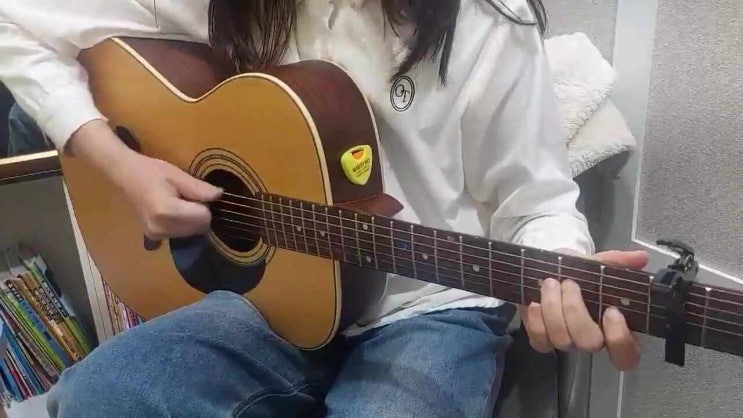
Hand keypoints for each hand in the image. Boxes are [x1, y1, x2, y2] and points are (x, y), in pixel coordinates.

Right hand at [114, 153, 222, 238]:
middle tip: (185, 197)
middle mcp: (161, 228)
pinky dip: (183, 224)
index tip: (193, 193)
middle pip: (199, 227)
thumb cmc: (152, 171)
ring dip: (192, 219)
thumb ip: (199, 188)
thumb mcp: (178, 175)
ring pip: (192, 232)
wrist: (126, 175)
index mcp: (167, 211)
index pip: (204, 217)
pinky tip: (172, 212)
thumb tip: (220, 196)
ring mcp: (156, 235)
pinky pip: (182, 234)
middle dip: (199, 213)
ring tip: (177, 203)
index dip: (204, 204)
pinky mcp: (154, 237)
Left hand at [521, 250, 648, 370]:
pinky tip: (535, 301)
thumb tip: (641, 257)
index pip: (626, 353)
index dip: (620, 339)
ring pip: (562, 340)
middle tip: (570, 284)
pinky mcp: (542, 339)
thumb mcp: (597, 264)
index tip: (611, 311)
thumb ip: (618, 262)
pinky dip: (536, 319)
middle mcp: (592, 338)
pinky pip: (540, 341)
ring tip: (551, 283)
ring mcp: (567, 341)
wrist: (548, 270)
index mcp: (614, 326)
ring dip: (554, 309)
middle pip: (590, 343)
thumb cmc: (578, 272)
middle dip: (576, 311)